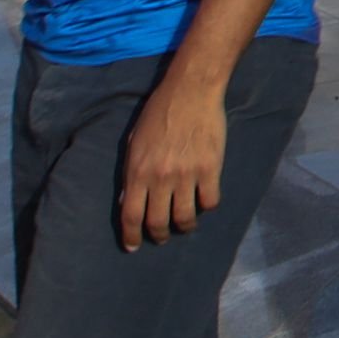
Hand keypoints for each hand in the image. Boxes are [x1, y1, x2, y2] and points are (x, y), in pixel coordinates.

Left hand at [113, 63, 232, 249]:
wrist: (191, 91)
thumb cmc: (158, 113)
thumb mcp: (134, 142)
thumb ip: (130, 174)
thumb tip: (127, 201)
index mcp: (138, 171)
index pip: (131, 215)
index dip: (131, 236)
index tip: (132, 246)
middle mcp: (160, 177)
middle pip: (158, 222)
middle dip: (158, 236)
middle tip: (161, 237)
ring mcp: (187, 174)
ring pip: (185, 217)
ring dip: (184, 226)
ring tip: (185, 225)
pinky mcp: (210, 168)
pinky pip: (210, 201)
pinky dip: (206, 206)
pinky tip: (204, 201)